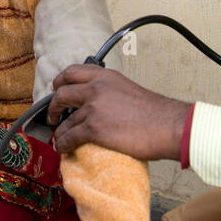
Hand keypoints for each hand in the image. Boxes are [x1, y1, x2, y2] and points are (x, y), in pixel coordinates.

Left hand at [49, 64, 191, 160]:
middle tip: (52, 115)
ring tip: (60, 138)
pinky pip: (69, 137)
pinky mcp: (94, 128)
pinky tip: (63, 148)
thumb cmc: (156, 113)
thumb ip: (110, 91)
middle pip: (62, 94)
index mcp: (105, 77)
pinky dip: (63, 144)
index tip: (57, 89)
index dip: (60, 81)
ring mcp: (93, 108)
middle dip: (52, 107)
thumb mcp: (129, 89)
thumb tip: (99, 104)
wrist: (168, 125)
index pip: (72, 72)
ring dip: (59, 131)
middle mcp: (96, 88)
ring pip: (64, 120)